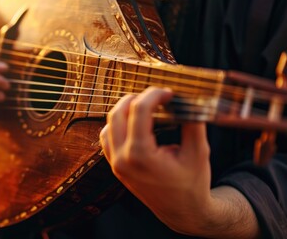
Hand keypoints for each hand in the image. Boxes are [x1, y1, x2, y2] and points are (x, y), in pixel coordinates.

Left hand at [100, 87, 259, 237]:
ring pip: (109, 124)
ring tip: (146, 107)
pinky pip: (107, 138)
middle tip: (158, 97)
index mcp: (140, 154)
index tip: (169, 93)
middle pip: (118, 112)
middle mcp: (122, 158)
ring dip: (125, 110)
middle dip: (138, 98)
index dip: (155, 95)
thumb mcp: (199, 151)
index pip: (139, 110)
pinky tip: (135, 123)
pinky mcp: (115, 167)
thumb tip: (188, 97)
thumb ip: (193, 121)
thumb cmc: (192, 184)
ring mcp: (116, 164)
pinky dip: (117, 125)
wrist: (182, 212)